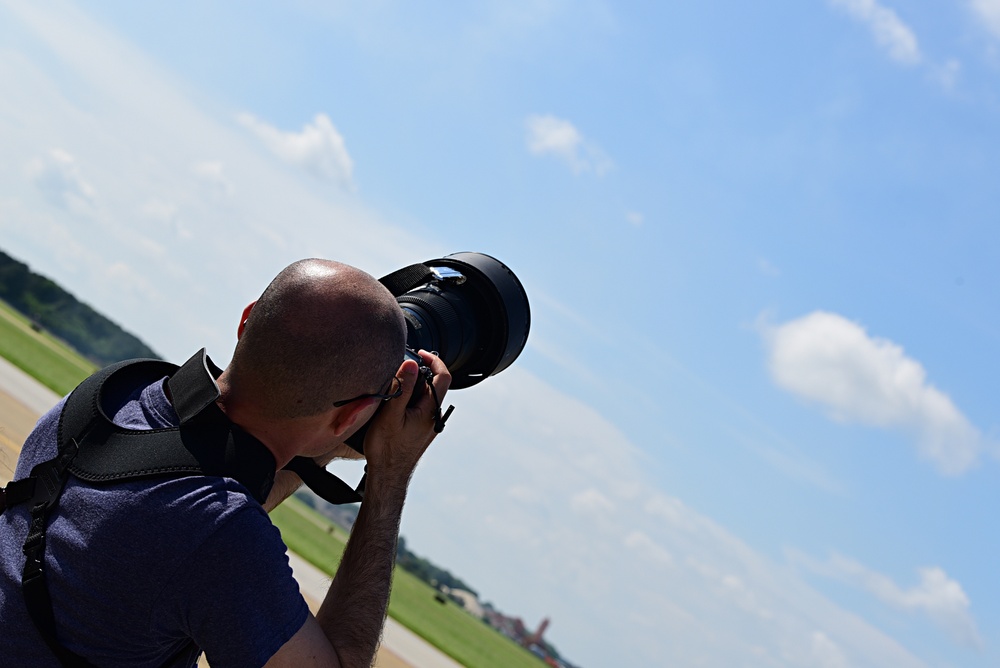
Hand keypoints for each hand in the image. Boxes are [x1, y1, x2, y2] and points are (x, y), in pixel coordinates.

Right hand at [362, 350, 451, 490]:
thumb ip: (403, 388)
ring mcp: (427, 424)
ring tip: (391, 388)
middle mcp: (433, 416)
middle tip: (398, 369)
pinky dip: (407, 399)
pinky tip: (391, 404)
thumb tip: (412, 363)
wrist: (387, 476)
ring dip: (410, 387)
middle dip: (417, 373)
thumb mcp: (391, 414)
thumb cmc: (387, 449)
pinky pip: (417, 406)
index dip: (434, 360)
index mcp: (430, 409)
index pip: (443, 376)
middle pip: (432, 384)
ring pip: (423, 396)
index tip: (419, 353)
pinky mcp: (419, 429)